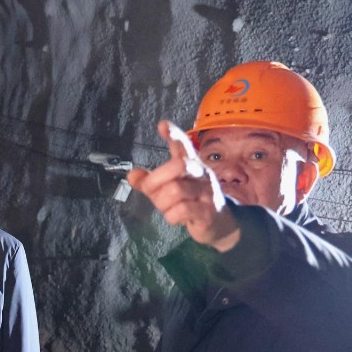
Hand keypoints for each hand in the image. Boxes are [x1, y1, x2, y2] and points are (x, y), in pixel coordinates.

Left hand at [127, 121, 239, 251]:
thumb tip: (131, 175)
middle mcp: (201, 174)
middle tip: (151, 193)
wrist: (219, 225)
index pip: (183, 146)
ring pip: (175, 190)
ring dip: (162, 203)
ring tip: (167, 208)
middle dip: (155, 181)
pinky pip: (181, 210)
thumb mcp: (167, 191)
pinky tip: (176, 217)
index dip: (174, 135)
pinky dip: (171, 216)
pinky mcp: (207, 212)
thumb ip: (149, 182)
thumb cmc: (190, 204)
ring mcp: (206, 192)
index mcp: (191, 166)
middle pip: (176, 166)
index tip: (162, 125)